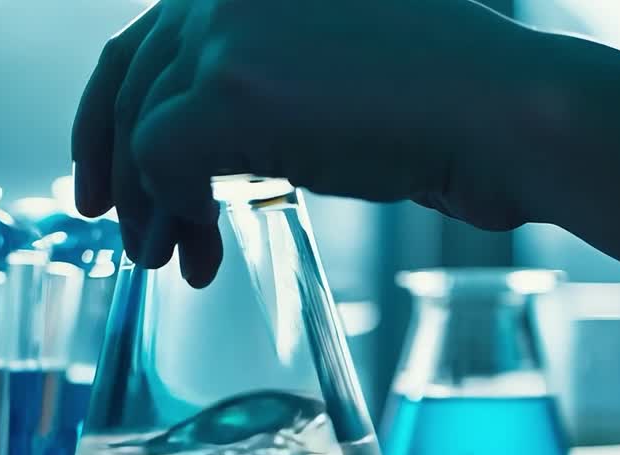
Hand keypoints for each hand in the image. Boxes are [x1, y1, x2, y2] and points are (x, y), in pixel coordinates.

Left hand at [72, 0, 538, 286]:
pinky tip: (207, 246)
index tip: (113, 170)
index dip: (117, 106)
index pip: (152, 35)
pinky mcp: (230, 87)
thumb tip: (197, 140)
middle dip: (120, 169)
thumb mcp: (341, 63)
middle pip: (132, 77)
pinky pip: (161, 159)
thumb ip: (271, 72)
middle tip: (128, 234)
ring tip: (175, 262)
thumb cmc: (450, 100)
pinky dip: (176, 207)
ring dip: (152, 206)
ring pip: (142, 126)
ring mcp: (227, 28)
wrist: (506, 115)